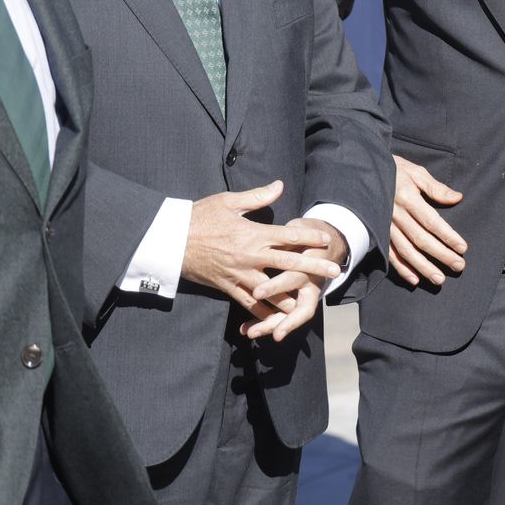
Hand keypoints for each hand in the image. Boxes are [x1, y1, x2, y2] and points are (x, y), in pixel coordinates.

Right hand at [180, 182, 337, 322]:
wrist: (170, 240)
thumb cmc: (199, 217)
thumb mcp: (228, 201)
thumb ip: (257, 197)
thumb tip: (280, 185)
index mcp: (253, 233)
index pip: (288, 235)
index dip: (309, 237)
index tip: (326, 240)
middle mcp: (250, 256)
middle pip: (289, 263)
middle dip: (313, 268)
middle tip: (334, 272)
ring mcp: (240, 274)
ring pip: (272, 291)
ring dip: (292, 296)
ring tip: (310, 302)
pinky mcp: (228, 287)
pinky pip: (250, 304)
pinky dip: (264, 312)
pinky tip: (277, 319)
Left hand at [244, 218, 349, 341]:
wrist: (330, 242)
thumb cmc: (308, 234)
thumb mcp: (301, 228)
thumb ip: (292, 232)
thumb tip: (278, 216)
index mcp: (311, 262)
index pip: (294, 277)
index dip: (277, 287)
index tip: (256, 294)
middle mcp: (311, 282)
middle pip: (299, 307)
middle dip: (276, 319)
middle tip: (254, 329)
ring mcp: (307, 293)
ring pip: (292, 316)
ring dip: (271, 325)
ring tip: (250, 333)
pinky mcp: (298, 300)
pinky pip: (284, 316)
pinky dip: (266, 323)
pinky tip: (246, 329)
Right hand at [388, 155, 466, 286]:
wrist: (363, 170)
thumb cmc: (393, 170)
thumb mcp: (416, 172)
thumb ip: (436, 188)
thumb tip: (457, 198)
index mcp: (408, 198)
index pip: (432, 221)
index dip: (448, 236)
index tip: (462, 248)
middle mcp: (396, 215)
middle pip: (421, 239)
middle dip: (441, 255)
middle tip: (459, 266)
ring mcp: (385, 226)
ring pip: (406, 251)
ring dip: (423, 266)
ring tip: (439, 279)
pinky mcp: (377, 233)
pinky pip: (389, 254)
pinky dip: (401, 268)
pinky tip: (414, 279)